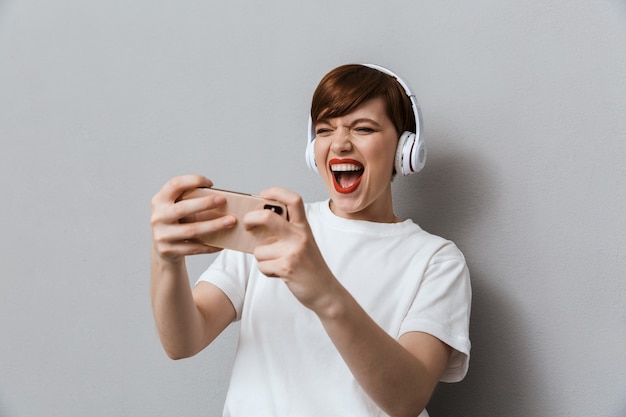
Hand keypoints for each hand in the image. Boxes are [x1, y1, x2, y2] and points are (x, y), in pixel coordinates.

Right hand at [150, 175, 235, 262]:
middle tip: (223, 200)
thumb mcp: (176, 208)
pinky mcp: (168, 250)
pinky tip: (222, 243)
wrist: (162, 248)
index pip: (174, 185)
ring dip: (213, 225)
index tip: (210, 183)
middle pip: (182, 209)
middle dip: (204, 203)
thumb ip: (190, 201)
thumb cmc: (177, 222)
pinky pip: (194, 248)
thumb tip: (220, 199)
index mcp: (159, 201)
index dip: (192, 180)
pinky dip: (209, 246)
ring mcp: (161, 235)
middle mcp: (158, 217)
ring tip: (230, 221)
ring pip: (191, 231)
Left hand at [245, 187, 338, 313]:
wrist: (325, 291)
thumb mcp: (304, 243)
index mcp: (304, 227)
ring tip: (277, 263)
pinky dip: (266, 270)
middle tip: (247, 224)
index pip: (293, 200)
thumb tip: (258, 224)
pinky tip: (279, 273)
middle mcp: (300, 236)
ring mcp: (293, 251)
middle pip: (268, 217)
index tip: (264, 194)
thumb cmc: (310, 266)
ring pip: (259, 250)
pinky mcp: (287, 267)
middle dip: (251, 219)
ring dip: (262, 259)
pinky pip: (262, 265)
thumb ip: (287, 231)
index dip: (277, 192)